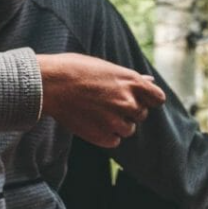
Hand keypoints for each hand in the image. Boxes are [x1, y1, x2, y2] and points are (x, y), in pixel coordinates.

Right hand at [37, 52, 166, 148]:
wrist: (50, 84)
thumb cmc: (74, 69)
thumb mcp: (106, 67)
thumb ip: (130, 78)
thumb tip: (149, 81)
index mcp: (131, 82)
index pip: (157, 98)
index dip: (147, 99)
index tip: (136, 99)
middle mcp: (128, 101)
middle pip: (141, 114)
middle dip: (129, 111)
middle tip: (107, 103)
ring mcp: (116, 120)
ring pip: (129, 129)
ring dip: (118, 124)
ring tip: (98, 113)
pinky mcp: (103, 136)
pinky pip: (115, 141)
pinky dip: (106, 136)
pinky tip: (92, 123)